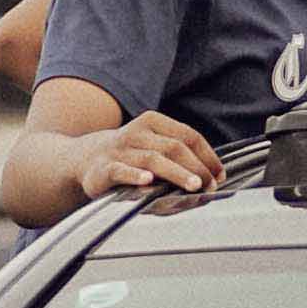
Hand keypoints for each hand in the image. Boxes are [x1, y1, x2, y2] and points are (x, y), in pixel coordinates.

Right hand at [77, 110, 224, 209]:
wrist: (86, 159)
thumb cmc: (131, 156)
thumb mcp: (153, 147)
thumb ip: (179, 157)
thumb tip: (212, 177)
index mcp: (153, 122)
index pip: (188, 135)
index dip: (207, 156)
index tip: (219, 175)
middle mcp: (137, 132)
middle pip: (174, 147)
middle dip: (197, 167)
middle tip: (210, 185)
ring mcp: (120, 150)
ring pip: (153, 159)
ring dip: (176, 173)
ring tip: (194, 185)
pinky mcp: (104, 169)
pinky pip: (121, 171)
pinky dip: (135, 176)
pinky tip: (148, 182)